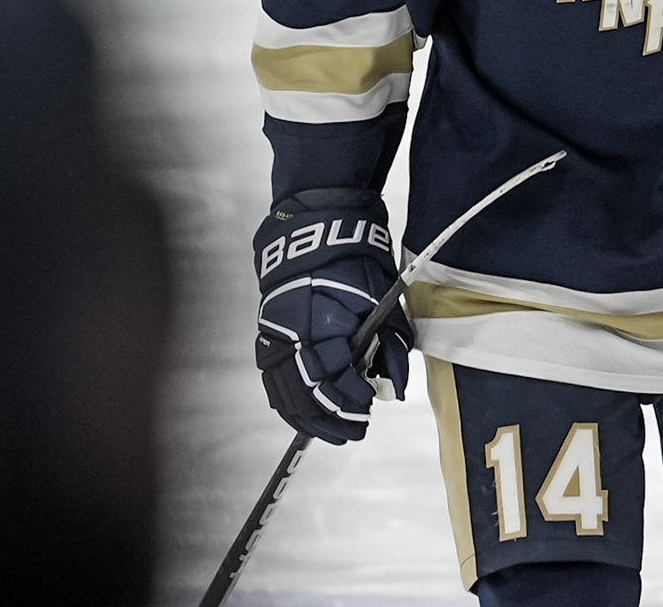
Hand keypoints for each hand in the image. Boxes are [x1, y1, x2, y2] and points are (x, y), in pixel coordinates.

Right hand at [253, 190, 412, 444]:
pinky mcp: (267, 336)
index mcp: (321, 324)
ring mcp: (274, 336)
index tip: (367, 407)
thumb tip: (395, 389)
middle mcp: (291, 335)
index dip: (351, 400)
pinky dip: (289, 401)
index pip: (333, 379)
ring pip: (285, 393)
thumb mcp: (381, 300)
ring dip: (309, 416)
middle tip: (353, 430)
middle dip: (331, 417)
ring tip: (332, 429)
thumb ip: (389, 347)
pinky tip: (304, 412)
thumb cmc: (353, 261)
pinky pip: (273, 380)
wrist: (315, 232)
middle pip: (306, 394)